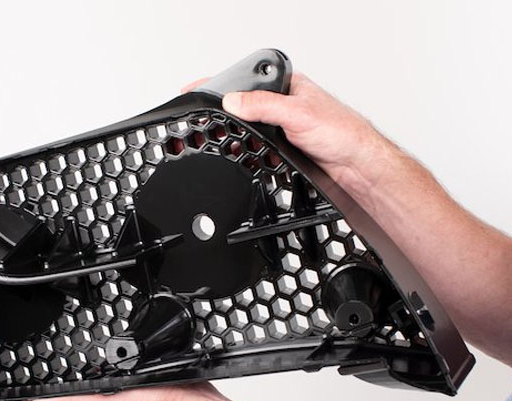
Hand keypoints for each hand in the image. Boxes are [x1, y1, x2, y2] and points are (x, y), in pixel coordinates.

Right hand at [220, 73, 392, 198]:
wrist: (355, 167)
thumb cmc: (341, 132)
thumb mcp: (297, 113)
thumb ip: (263, 105)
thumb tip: (233, 100)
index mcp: (286, 86)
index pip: (247, 82)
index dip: (221, 87)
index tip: (196, 93)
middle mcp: (282, 105)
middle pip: (242, 109)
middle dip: (223, 119)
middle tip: (203, 127)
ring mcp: (280, 128)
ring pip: (246, 131)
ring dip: (235, 140)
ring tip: (218, 146)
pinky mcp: (281, 149)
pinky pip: (254, 150)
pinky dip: (245, 155)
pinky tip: (240, 159)